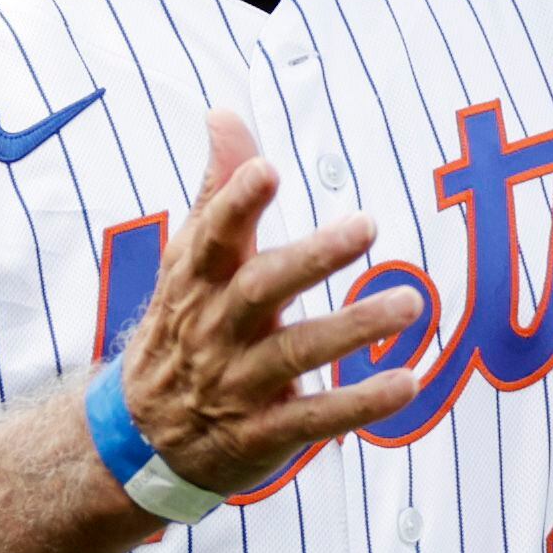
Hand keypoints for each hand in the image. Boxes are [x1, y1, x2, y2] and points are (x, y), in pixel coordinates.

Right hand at [113, 111, 420, 493]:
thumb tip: (224, 114)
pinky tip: (407, 382)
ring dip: (354, 327)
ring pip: (296, 352)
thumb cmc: (182, 328)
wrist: (141, 438)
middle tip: (367, 225)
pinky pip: (314, 417)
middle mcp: (215, 329)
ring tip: (411, 303)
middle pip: (260, 288)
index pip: (213, 237)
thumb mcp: (188, 262)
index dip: (235, 203)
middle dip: (311, 257)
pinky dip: (360, 403)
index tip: (265, 168)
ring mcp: (238, 384)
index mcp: (197, 281)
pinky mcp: (262, 432)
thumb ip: (218, 192)